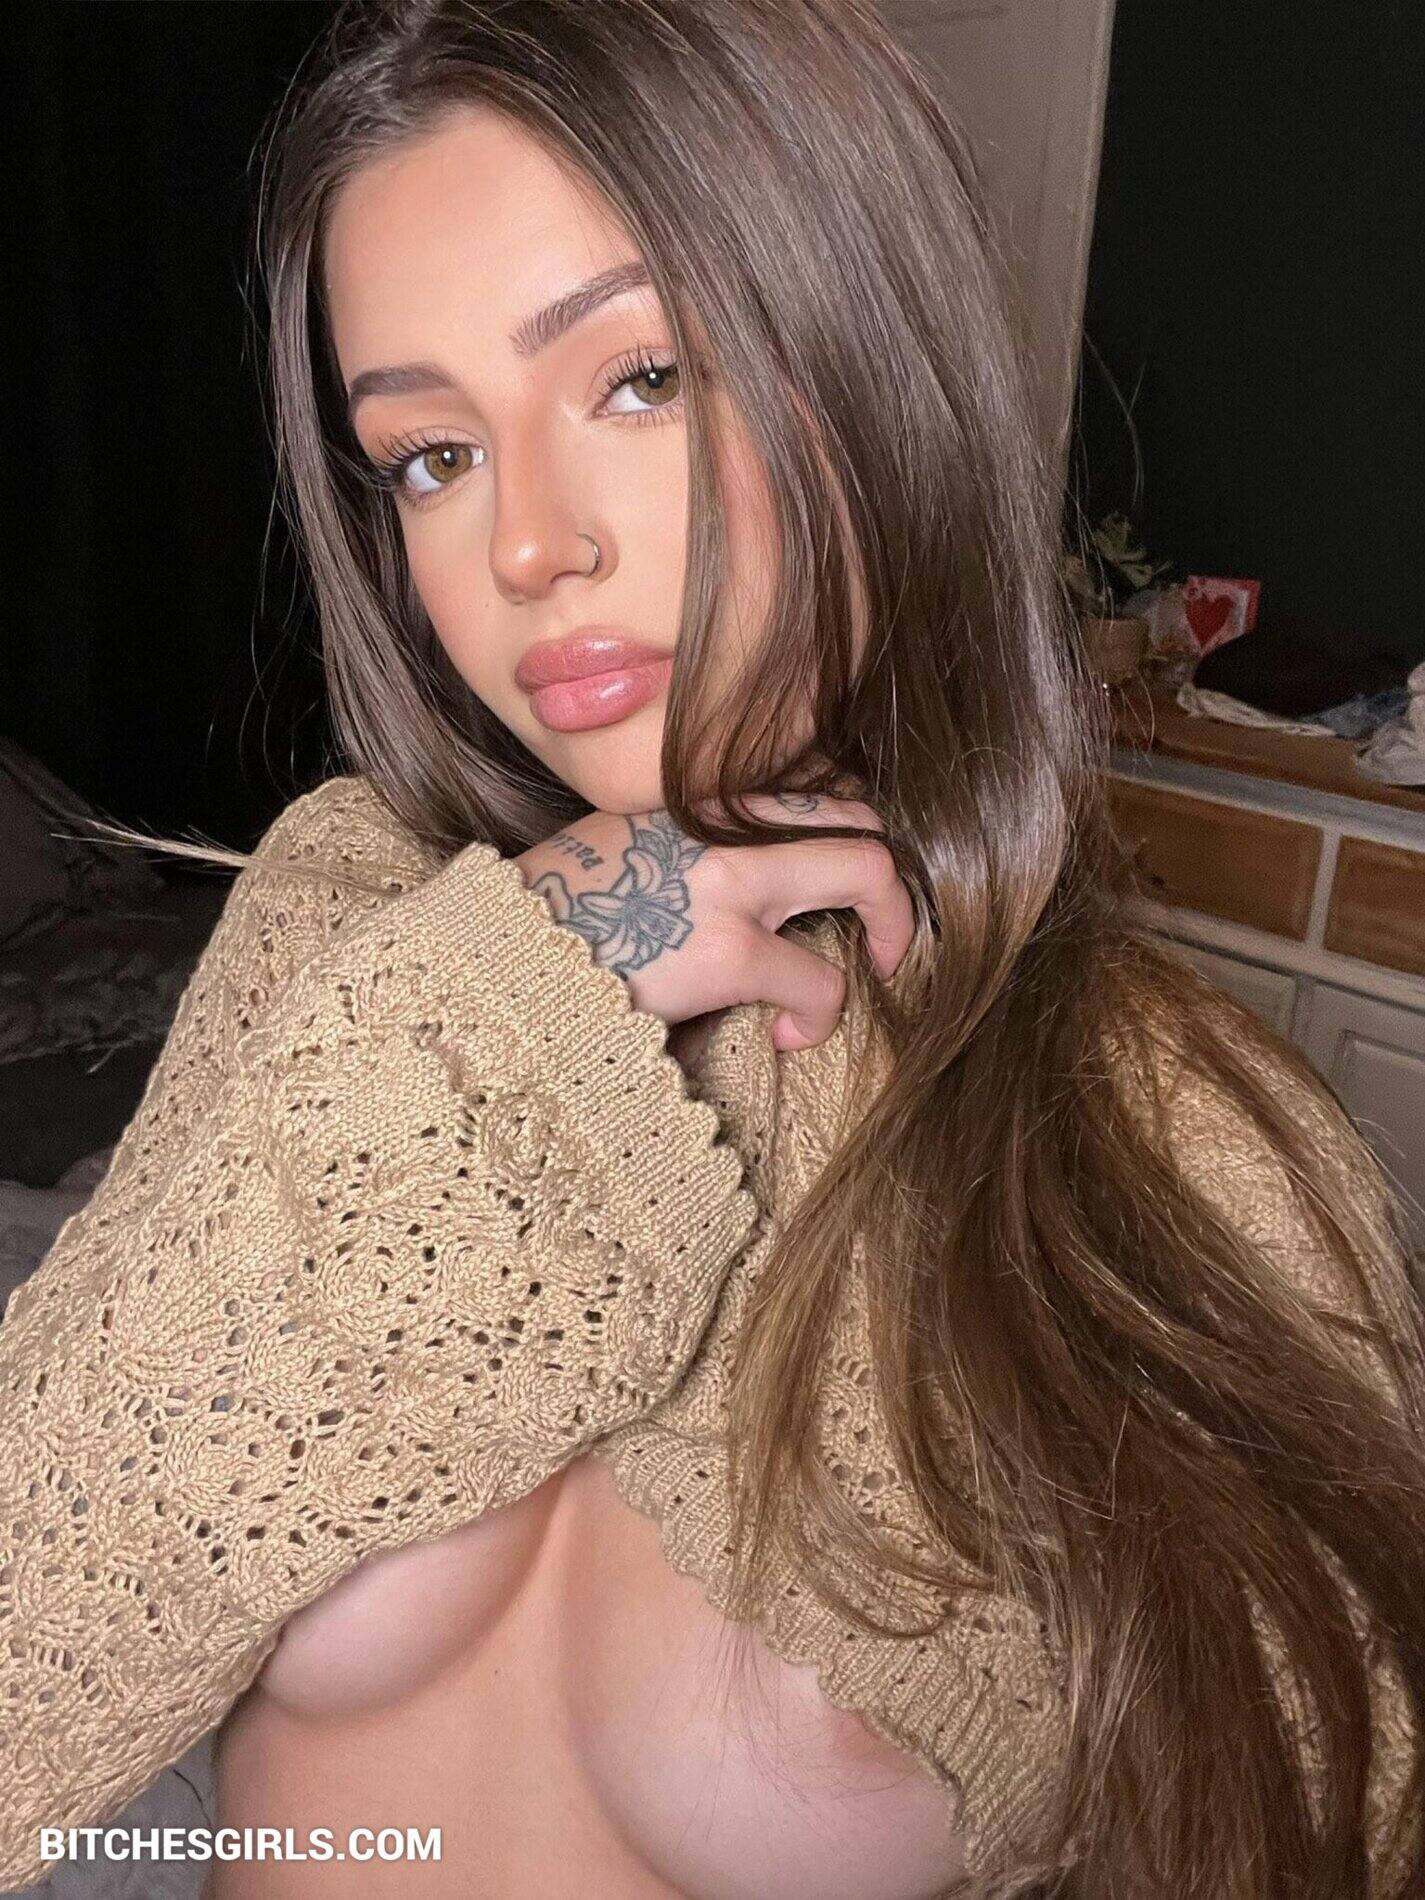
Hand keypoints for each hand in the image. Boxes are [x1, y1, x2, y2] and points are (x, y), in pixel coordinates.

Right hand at [513, 792, 914, 1051]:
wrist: (491, 960)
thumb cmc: (545, 921)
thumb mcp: (613, 852)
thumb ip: (677, 849)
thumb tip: (724, 889)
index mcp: (693, 797)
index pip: (805, 780)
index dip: (840, 830)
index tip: (837, 876)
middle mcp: (721, 822)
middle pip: (856, 811)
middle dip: (890, 873)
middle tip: (885, 931)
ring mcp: (731, 882)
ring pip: (868, 869)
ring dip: (893, 923)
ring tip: (879, 968)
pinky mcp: (726, 953)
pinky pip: (820, 980)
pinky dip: (821, 1016)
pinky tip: (791, 1038)